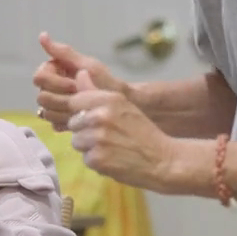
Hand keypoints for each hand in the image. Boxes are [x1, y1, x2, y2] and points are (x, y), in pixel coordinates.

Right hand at [33, 32, 129, 130]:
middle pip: (41, 96)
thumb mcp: (87, 65)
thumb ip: (64, 52)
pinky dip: (67, 121)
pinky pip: (53, 124)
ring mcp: (54, 105)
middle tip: (81, 97)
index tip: (74, 85)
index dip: (56, 83)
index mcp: (54, 71)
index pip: (39, 78)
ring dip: (65, 111)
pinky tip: (81, 118)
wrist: (122, 104)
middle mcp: (51, 87)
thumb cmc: (106, 81)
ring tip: (83, 108)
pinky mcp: (60, 120)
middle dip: (62, 98)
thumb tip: (42, 35)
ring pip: (45, 112)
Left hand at [66, 70, 177, 192]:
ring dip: (89, 147)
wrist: (163, 160)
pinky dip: (97, 162)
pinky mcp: (97, 159)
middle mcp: (101, 116)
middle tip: (108, 136)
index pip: (75, 101)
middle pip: (73, 123)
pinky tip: (113, 160)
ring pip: (76, 142)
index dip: (82, 111)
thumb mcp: (124, 105)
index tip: (96, 119)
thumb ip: (97, 91)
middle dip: (85, 131)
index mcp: (109, 99)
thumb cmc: (143, 132)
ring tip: (110, 148)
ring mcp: (98, 138)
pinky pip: (85, 159)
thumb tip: (80, 72)